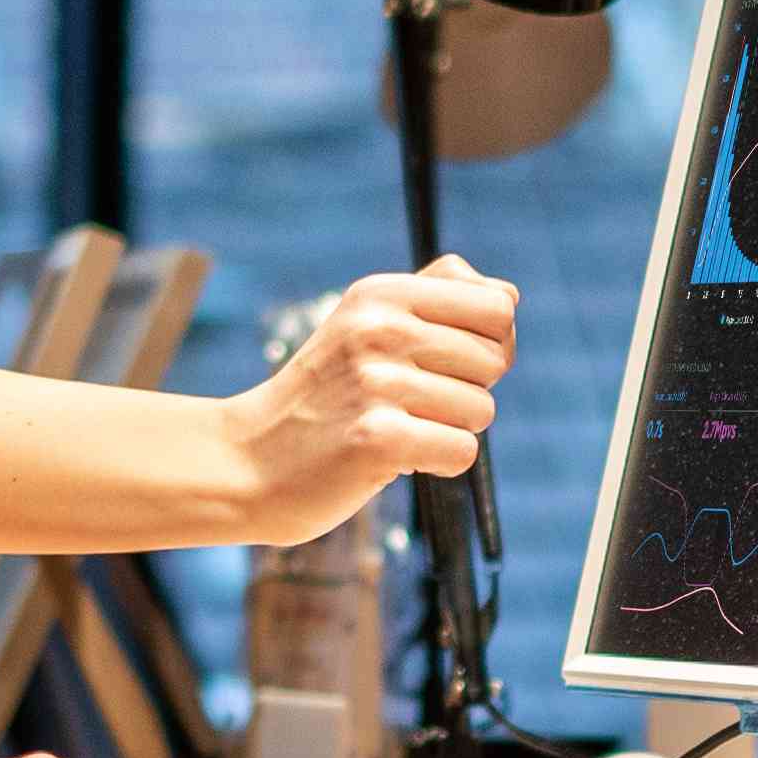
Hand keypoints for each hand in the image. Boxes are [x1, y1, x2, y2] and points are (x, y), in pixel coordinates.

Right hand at [219, 264, 515, 543]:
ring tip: (394, 429)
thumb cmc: (322, 397)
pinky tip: (394, 458)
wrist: (248, 462)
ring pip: (482, 410)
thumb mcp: (363, 324)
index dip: (489, 342)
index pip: (496, 306)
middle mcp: (378, 328)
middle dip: (466, 390)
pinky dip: (438, 464)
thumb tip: (509, 296)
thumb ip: (437, 297)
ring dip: (447, 430)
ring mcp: (377, 383)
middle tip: (409, 403)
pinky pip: (462, 451)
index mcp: (380, 293)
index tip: (449, 363)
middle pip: (495, 361)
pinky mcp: (378, 439)